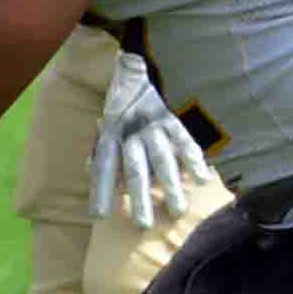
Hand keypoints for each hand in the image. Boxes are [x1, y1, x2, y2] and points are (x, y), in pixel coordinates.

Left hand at [87, 48, 213, 227]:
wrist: (140, 68)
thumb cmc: (120, 107)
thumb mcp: (104, 126)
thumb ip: (100, 150)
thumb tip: (91, 174)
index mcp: (110, 135)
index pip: (104, 167)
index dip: (100, 190)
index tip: (99, 216)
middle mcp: (131, 132)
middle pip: (135, 170)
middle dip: (139, 198)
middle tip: (143, 225)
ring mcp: (155, 126)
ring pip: (163, 160)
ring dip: (169, 186)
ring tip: (177, 211)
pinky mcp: (175, 120)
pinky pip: (185, 142)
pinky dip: (194, 161)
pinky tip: (201, 179)